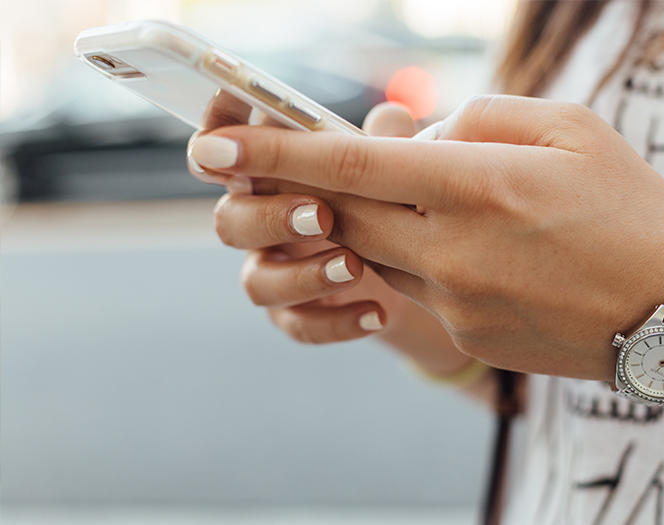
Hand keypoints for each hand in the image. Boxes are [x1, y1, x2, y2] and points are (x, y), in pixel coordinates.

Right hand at [187, 102, 423, 342]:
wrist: (412, 272)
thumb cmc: (385, 199)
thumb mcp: (391, 167)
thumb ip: (385, 142)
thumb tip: (392, 118)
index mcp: (271, 174)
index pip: (225, 152)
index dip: (215, 140)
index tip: (227, 137)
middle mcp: (260, 221)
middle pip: (230, 220)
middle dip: (270, 217)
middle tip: (322, 215)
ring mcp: (274, 271)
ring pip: (256, 281)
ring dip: (302, 275)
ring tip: (355, 267)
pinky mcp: (295, 314)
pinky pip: (298, 325)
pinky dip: (336, 321)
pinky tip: (377, 313)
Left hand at [188, 95, 663, 382]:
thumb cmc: (629, 207)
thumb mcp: (569, 129)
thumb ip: (479, 119)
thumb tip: (417, 135)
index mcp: (479, 185)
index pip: (350, 165)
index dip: (275, 153)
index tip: (215, 147)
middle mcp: (454, 249)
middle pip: (343, 213)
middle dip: (311, 188)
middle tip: (301, 167)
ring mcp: (455, 300)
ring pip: (374, 251)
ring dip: (376, 220)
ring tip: (432, 201)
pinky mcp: (464, 332)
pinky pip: (413, 286)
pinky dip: (418, 256)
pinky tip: (472, 248)